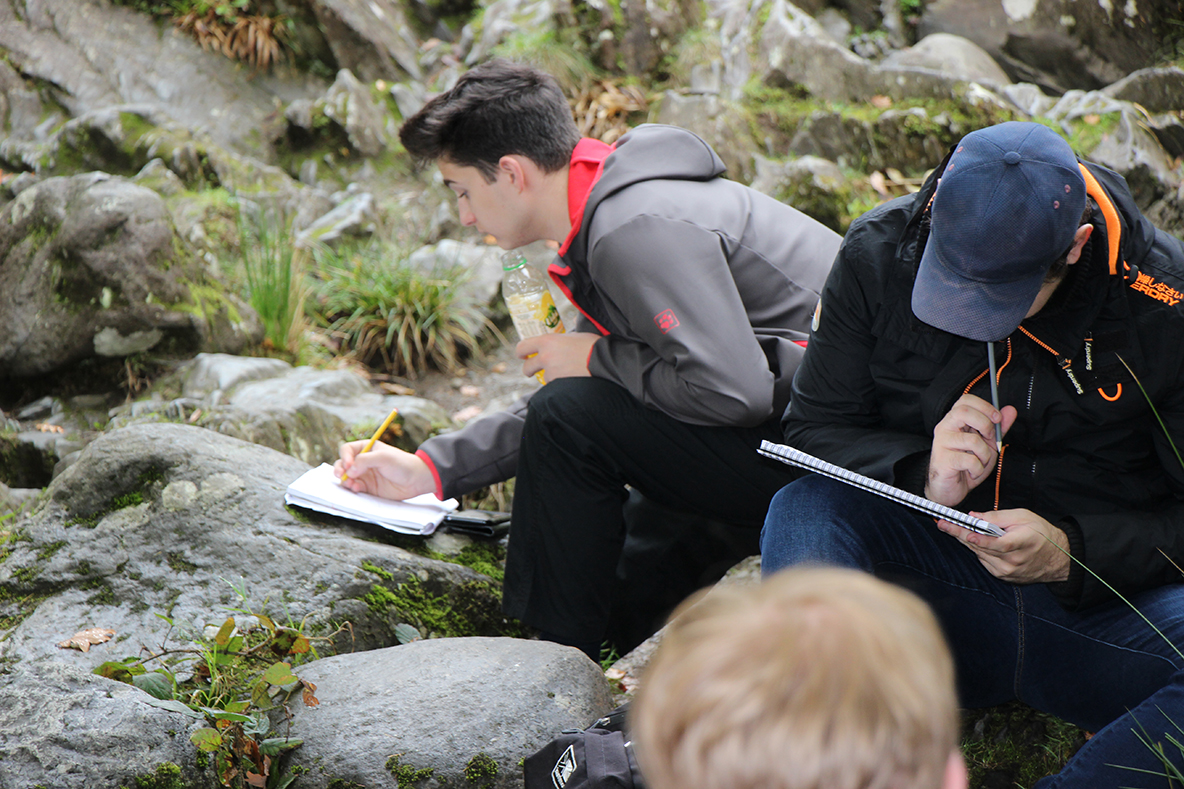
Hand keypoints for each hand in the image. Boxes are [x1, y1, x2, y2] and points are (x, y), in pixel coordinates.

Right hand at [333, 441, 435, 499]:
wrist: (416, 480)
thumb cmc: (402, 464)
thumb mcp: (384, 457)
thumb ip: (365, 461)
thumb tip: (349, 470)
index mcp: (366, 448)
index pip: (347, 450)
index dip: (344, 457)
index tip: (348, 465)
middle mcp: (363, 461)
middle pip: (343, 464)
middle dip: (340, 470)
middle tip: (341, 476)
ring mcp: (364, 475)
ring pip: (346, 477)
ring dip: (345, 481)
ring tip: (352, 484)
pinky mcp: (368, 488)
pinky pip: (354, 488)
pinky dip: (352, 488)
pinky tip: (357, 489)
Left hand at [517, 332, 598, 380]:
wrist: (604, 361)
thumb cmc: (592, 344)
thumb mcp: (574, 334)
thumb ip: (562, 338)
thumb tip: (566, 331)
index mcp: (547, 341)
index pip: (523, 346)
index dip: (521, 352)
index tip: (522, 355)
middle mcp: (545, 357)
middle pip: (527, 367)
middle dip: (529, 370)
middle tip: (532, 370)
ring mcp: (552, 372)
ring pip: (544, 377)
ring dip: (551, 376)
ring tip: (566, 371)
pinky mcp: (559, 384)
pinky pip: (555, 384)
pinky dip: (561, 383)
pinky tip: (571, 378)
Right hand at [925, 394, 1017, 506]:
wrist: (949, 489)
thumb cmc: (966, 465)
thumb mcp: (987, 444)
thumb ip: (997, 428)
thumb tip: (1010, 410)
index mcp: (954, 421)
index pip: (965, 400)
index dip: (984, 406)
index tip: (997, 418)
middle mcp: (945, 428)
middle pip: (963, 411)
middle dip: (985, 424)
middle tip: (989, 438)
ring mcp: (942, 443)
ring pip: (972, 440)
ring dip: (985, 455)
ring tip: (980, 462)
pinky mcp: (943, 460)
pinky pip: (970, 461)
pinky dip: (978, 469)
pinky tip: (972, 472)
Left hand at [936, 508, 1070, 583]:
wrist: (1057, 557)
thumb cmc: (1041, 533)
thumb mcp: (1023, 516)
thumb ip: (997, 517)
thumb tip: (974, 517)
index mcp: (1021, 543)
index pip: (997, 543)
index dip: (979, 539)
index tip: (964, 532)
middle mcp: (1013, 561)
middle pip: (981, 548)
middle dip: (960, 534)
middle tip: (943, 524)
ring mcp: (1007, 571)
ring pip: (979, 554)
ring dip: (967, 541)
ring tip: (954, 528)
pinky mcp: (1003, 577)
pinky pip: (984, 561)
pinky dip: (978, 550)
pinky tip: (976, 541)